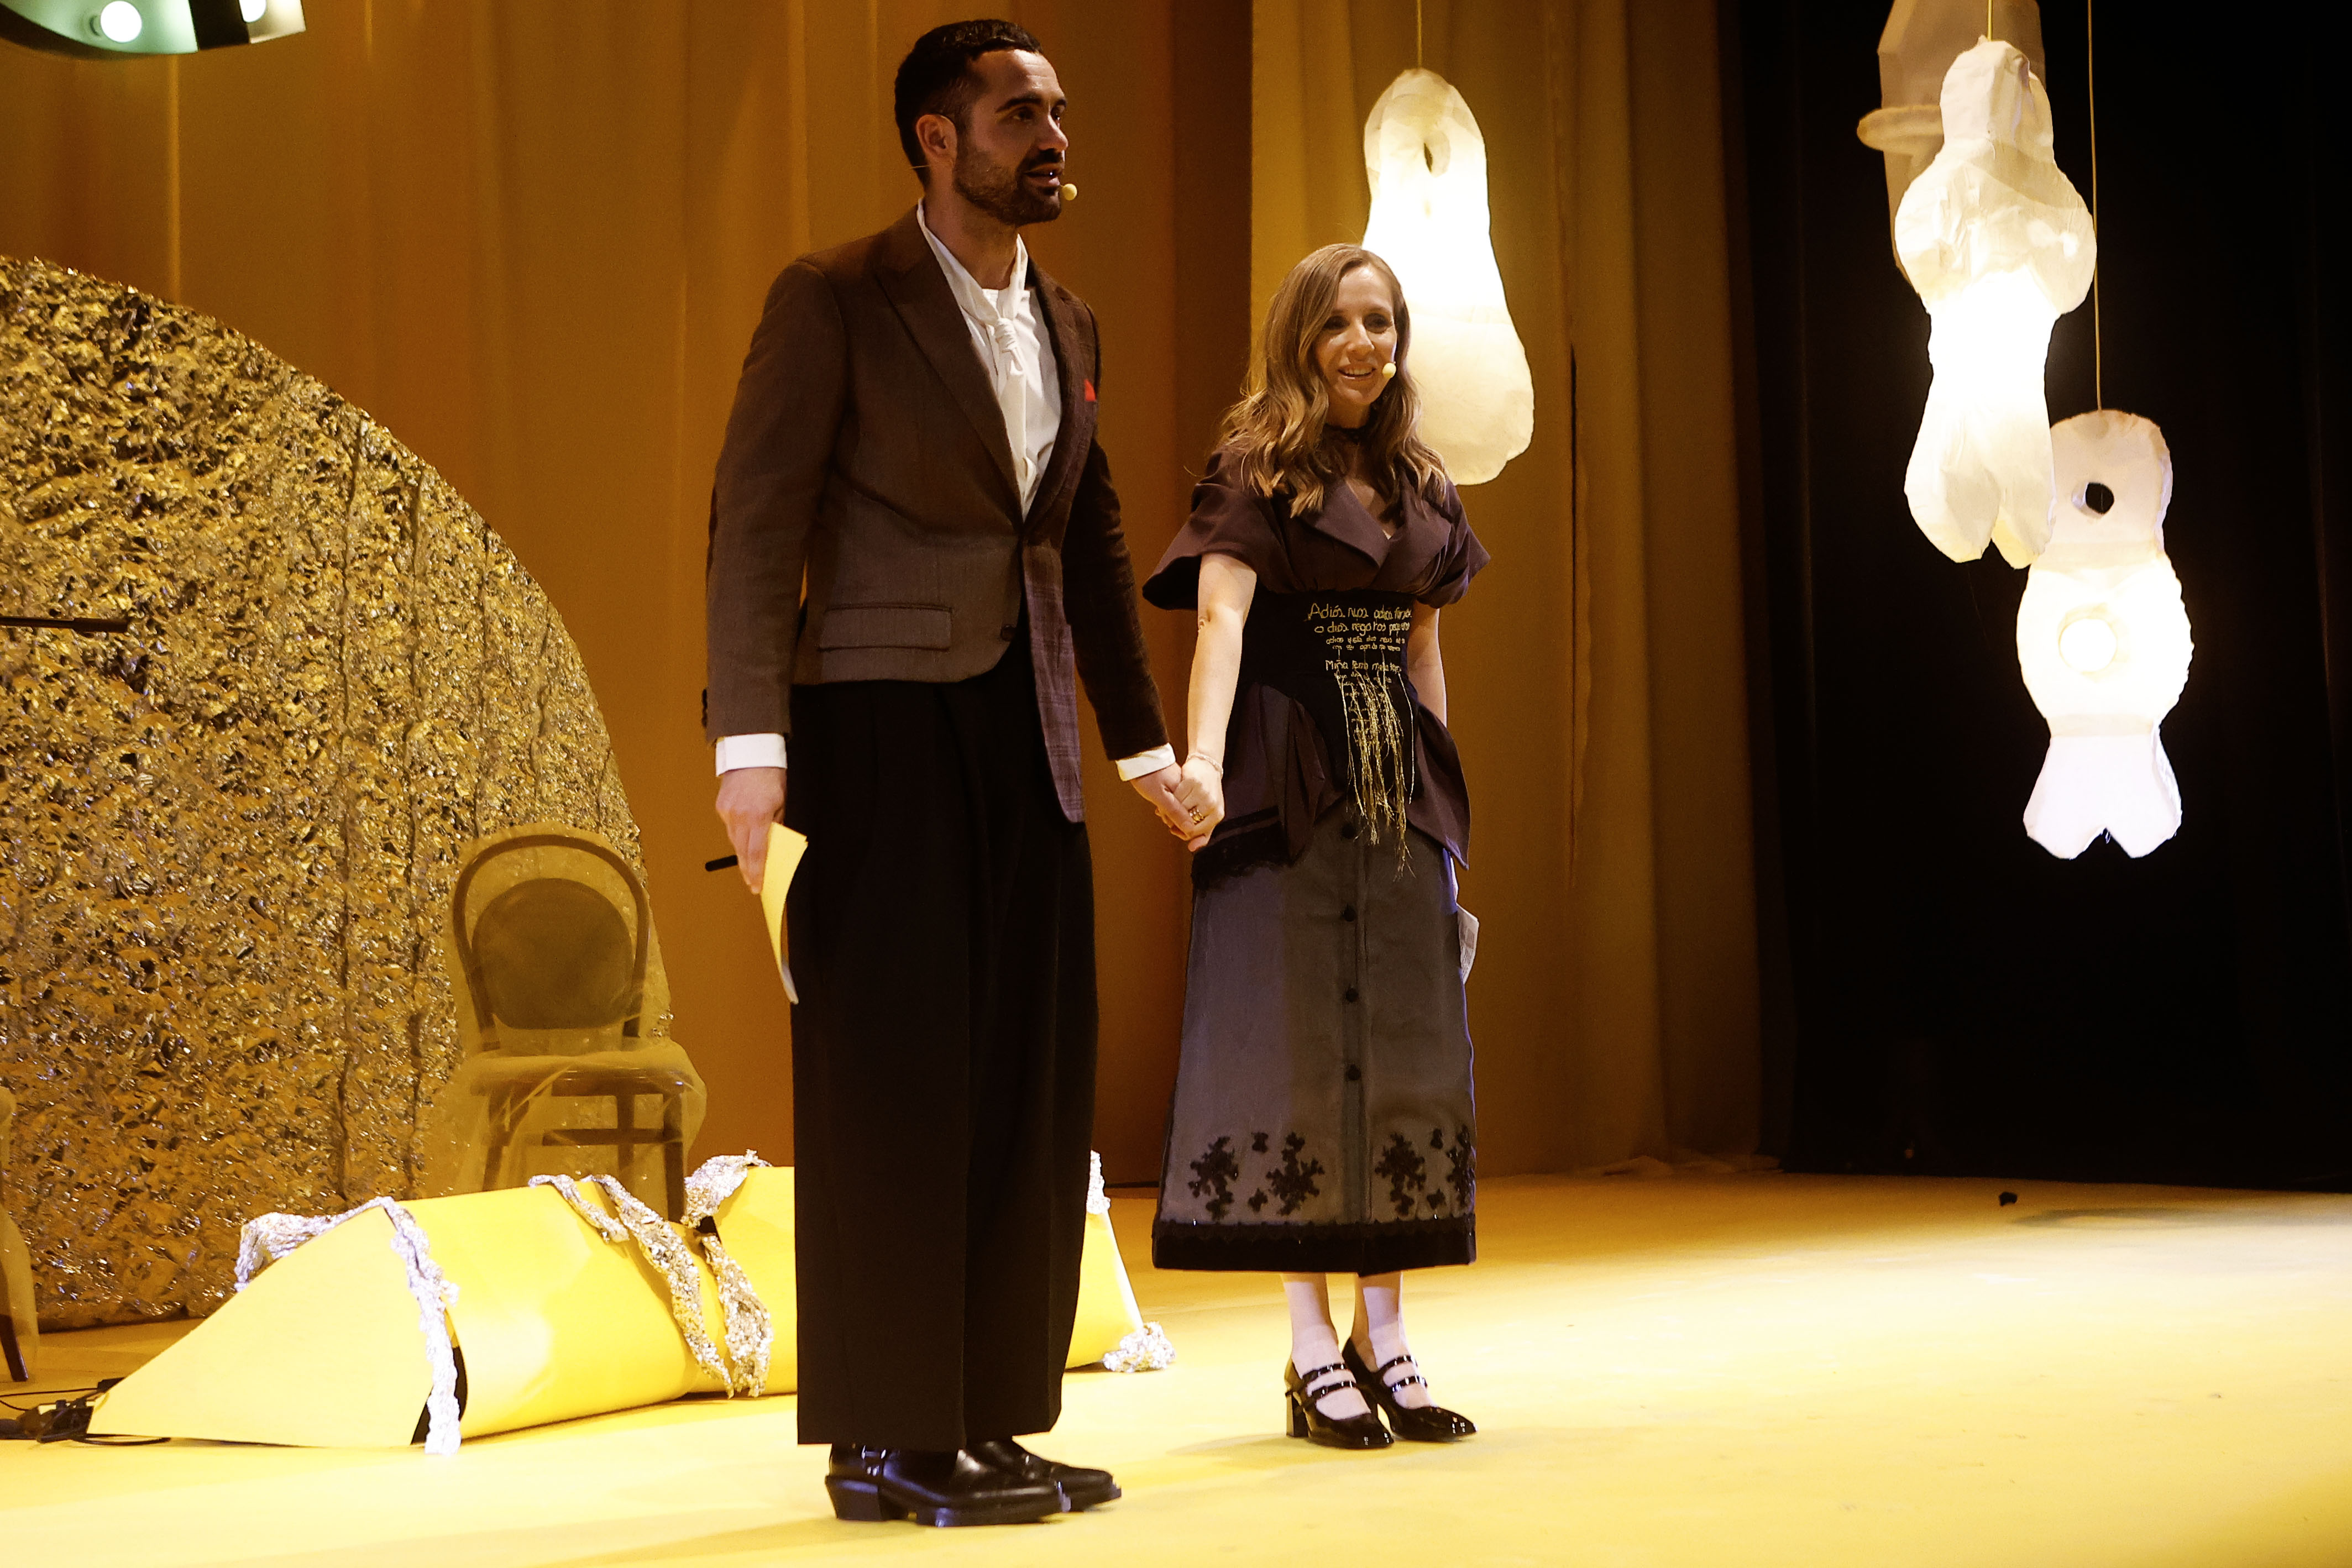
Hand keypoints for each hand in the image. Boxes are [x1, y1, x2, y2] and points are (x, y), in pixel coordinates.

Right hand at [715, 766, 786, 893]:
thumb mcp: (781, 802)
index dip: (756, 872)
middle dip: (747, 869)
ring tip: (749, 866)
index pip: (756, 852)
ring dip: (742, 853)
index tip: (757, 886)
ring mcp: (728, 812)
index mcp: (759, 816)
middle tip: (752, 883)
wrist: (750, 753)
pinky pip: (729, 827)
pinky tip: (743, 838)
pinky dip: (737, 834)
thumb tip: (774, 844)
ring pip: (734, 840)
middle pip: (742, 851)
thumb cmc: (771, 775)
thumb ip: (777, 824)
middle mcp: (740, 816)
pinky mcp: (721, 807)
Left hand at [1127, 762, 1189, 839]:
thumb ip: (1175, 813)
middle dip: (1173, 819)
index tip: (1171, 827)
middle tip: (1161, 814)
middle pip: (1187, 813)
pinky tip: (1160, 803)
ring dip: (1169, 812)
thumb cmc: (1147, 774)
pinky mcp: (1175, 783)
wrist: (1139, 755)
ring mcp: (1181, 785)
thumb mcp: (1160, 797)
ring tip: (1159, 808)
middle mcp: (1187, 789)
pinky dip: (1167, 804)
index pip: (1192, 816)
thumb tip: (1189, 828)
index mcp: (1187, 791)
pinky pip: (1175, 800)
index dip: (1180, 826)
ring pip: (1180, 807)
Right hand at [1173, 755, 1223, 851]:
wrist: (1207, 767)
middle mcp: (1211, 804)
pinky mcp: (1192, 782)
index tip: (1175, 828)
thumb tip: (1193, 848)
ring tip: (1168, 807)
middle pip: (1186, 821)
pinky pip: (1176, 796)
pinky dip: (1170, 797)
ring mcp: (1202, 793)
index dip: (1182, 832)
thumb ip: (1202, 834)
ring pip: (1179, 809)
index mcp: (1217, 814)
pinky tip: (1171, 795)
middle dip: (1174, 821)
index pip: (1195, 832)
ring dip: (1170, 810)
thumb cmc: (1208, 792)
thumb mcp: (1209, 814)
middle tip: (1168, 818)